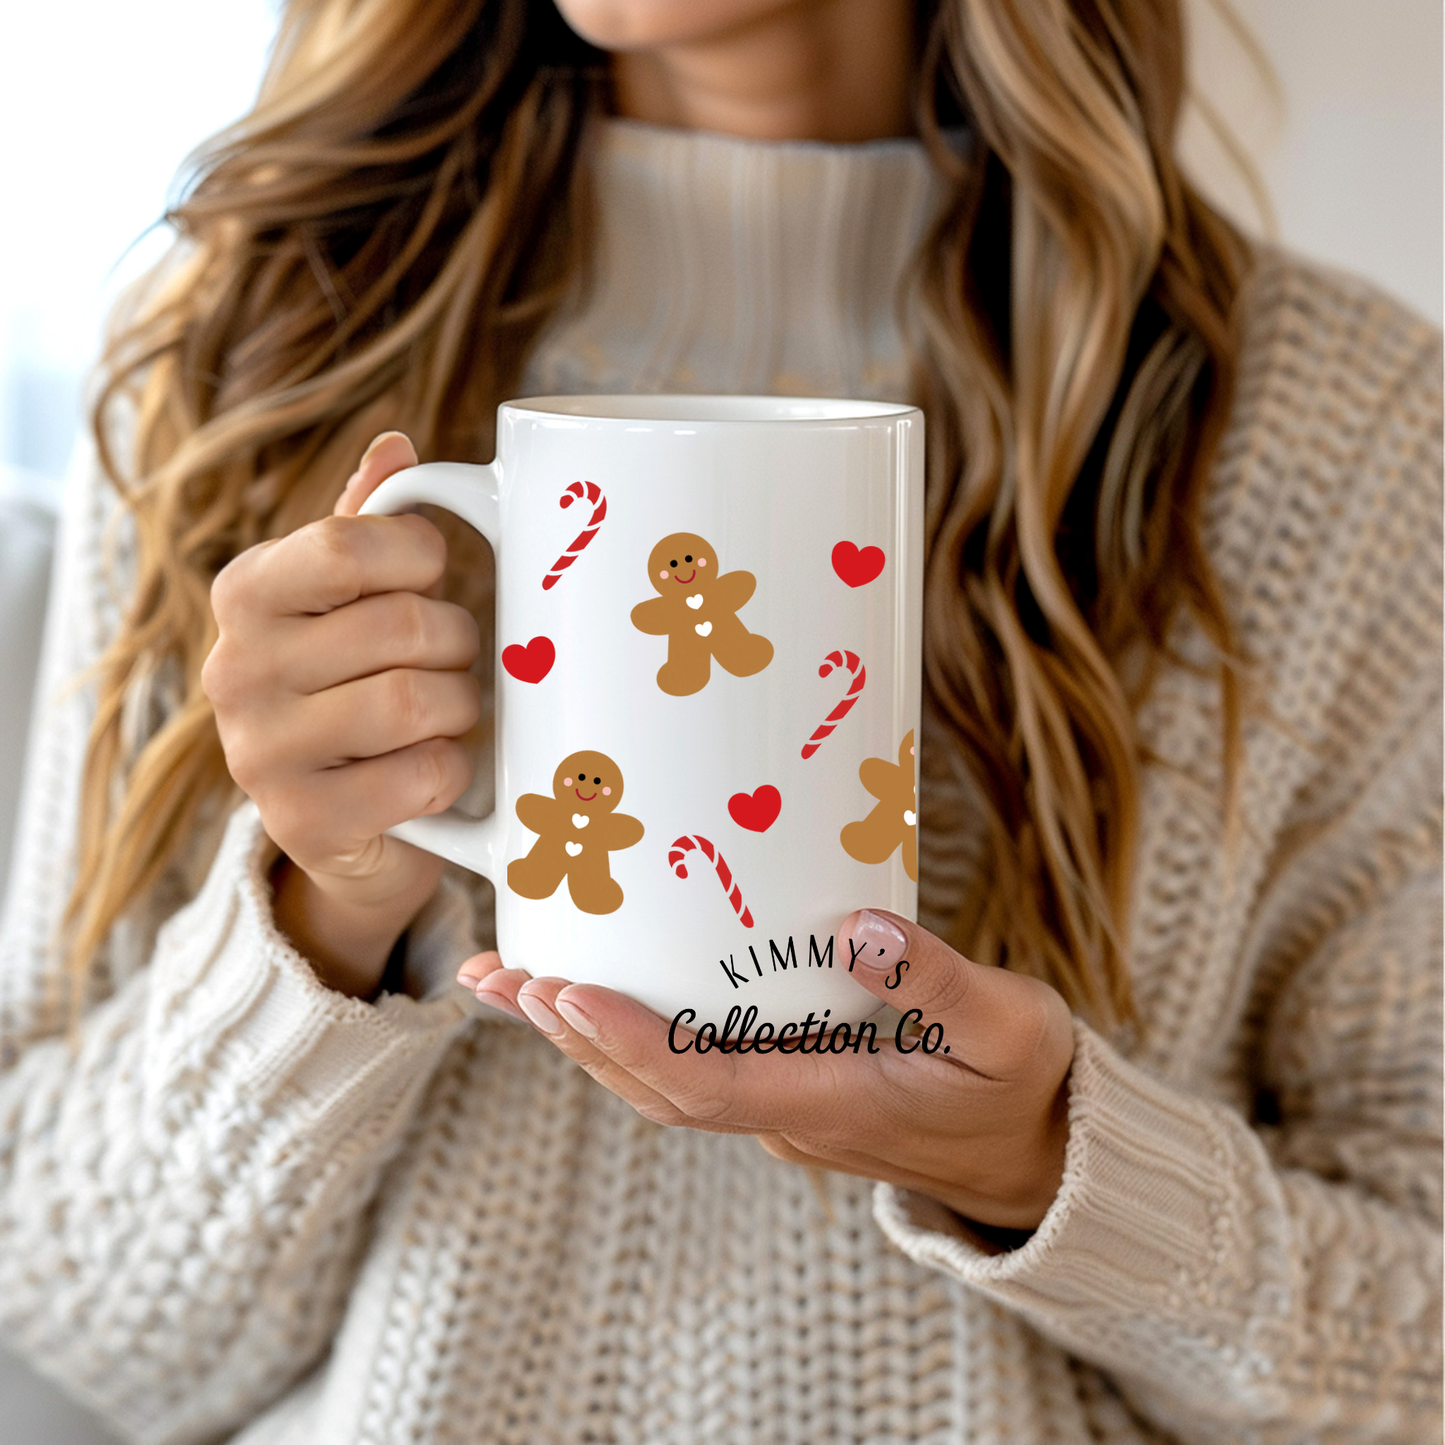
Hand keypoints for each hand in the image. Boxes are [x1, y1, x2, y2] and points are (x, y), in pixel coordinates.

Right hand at [202, 432, 481, 997]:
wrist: (353, 828)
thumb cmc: (365, 687)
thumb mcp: (362, 600)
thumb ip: (372, 526)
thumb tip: (398, 445)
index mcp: (246, 593)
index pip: (347, 544)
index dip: (421, 556)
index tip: (433, 576)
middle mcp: (234, 670)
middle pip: (399, 625)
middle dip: (456, 642)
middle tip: (452, 660)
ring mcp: (259, 755)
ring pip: (414, 701)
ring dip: (460, 707)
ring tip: (449, 714)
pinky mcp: (302, 826)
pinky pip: (421, 777)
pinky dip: (453, 773)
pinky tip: (435, 773)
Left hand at [457, 909, 1074, 1232]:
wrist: (1034, 1153)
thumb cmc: (1021, 1086)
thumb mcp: (1009, 1026)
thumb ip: (939, 978)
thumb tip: (860, 927)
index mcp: (833, 1106)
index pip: (704, 1085)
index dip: (628, 1043)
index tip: (565, 993)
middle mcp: (788, 1117)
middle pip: (654, 1089)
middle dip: (572, 1036)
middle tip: (503, 978)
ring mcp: (780, 1108)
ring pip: (659, 1084)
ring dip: (582, 1039)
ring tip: (514, 985)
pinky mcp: (784, 1088)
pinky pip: (688, 1069)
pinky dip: (628, 1036)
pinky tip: (595, 996)